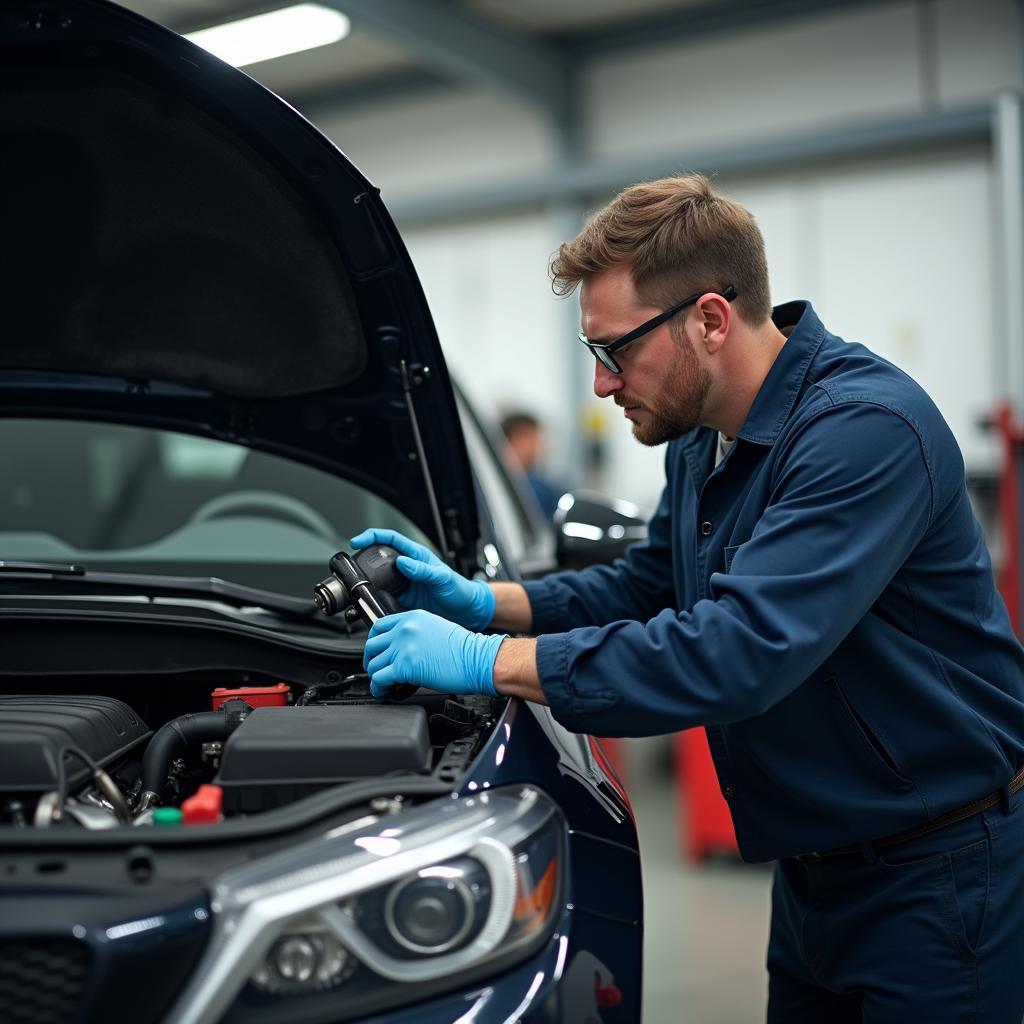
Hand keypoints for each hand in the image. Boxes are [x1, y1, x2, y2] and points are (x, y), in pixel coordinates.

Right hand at [350, 528, 494, 629]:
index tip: (357, 541)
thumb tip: (403, 563)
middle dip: (364, 557)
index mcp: (416, 556)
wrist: (465, 611)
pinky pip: (384, 596)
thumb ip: (422, 570)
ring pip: (378, 578)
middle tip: (352, 563)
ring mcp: (403, 583)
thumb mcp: (441, 578)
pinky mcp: (402, 599)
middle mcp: (407, 568)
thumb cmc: (458, 589)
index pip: (390, 539)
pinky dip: (376, 598)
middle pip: (379, 557)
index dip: (372, 537)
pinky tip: (372, 601)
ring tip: (358, 583)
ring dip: (368, 580)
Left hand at [363, 610, 505, 699]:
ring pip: (373, 664)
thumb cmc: (464, 648)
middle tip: (375, 669)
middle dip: (370, 660)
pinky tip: (383, 692)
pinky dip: (377, 688)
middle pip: (371, 645)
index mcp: (412, 617)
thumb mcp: (435, 628)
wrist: (476, 659)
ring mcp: (403, 647)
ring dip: (374, 676)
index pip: (378, 626)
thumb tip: (402, 647)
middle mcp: (405, 630)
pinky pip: (380, 678)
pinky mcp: (405, 666)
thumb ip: (415, 633)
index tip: (375, 652)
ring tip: (381, 685)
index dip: (373, 642)